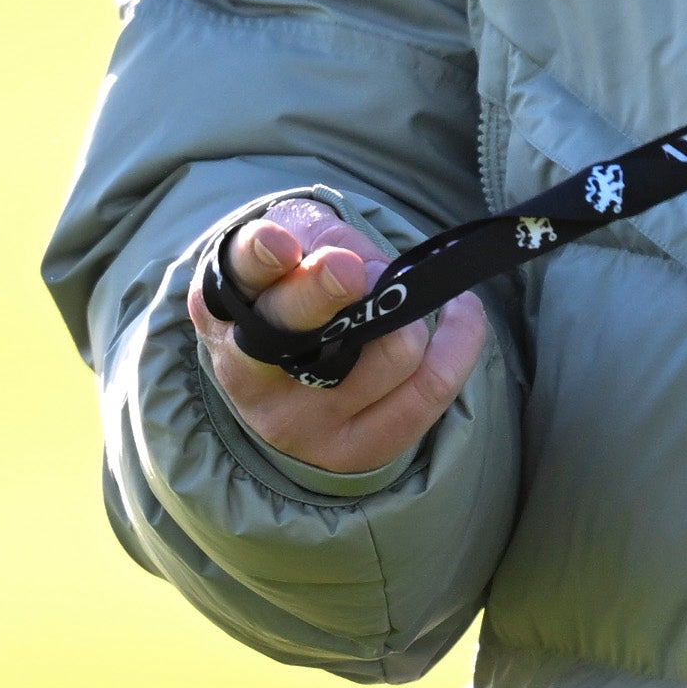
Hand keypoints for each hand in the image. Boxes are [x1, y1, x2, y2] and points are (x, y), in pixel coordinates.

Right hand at [187, 201, 489, 482]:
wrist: (299, 386)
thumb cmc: (299, 296)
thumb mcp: (292, 250)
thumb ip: (316, 238)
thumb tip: (362, 266)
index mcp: (226, 313)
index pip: (238, 278)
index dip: (258, 258)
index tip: (281, 244)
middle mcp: (253, 377)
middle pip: (294, 325)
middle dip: (324, 290)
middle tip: (349, 269)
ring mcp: (305, 423)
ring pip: (388, 349)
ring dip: (410, 308)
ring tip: (403, 296)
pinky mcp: (360, 450)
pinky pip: (430, 389)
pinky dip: (461, 339)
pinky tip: (461, 310)